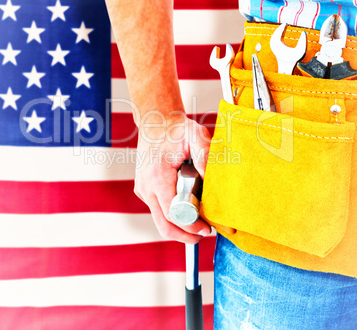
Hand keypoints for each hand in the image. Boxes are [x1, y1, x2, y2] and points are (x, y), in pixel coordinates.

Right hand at [134, 113, 232, 243]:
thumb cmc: (175, 128)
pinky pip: (158, 210)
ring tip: (198, 219)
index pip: (173, 213)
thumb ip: (205, 157)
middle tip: (203, 234)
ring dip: (179, 224)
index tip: (207, 229)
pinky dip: (172, 214)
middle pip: (164, 225)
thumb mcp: (195, 136)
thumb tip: (214, 183)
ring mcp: (143, 190)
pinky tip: (187, 206)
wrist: (155, 121)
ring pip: (160, 220)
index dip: (191, 225)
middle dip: (184, 235)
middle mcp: (146, 187)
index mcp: (157, 176)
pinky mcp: (144, 190)